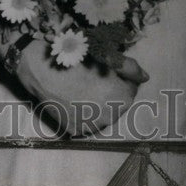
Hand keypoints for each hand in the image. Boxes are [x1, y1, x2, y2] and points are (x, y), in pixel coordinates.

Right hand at [15, 39, 148, 137]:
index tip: (107, 69)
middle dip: (112, 91)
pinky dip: (85, 112)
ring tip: (84, 87)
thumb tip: (145, 78)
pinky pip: (87, 121)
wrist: (40, 67)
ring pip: (104, 113)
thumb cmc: (75, 56)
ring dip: (100, 103)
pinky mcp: (75, 130)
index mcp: (121, 97)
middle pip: (119, 103)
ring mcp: (91, 126)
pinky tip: (75, 98)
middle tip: (94, 76)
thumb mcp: (106, 54)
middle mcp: (109, 117)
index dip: (121, 77)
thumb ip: (129, 68)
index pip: (131, 89)